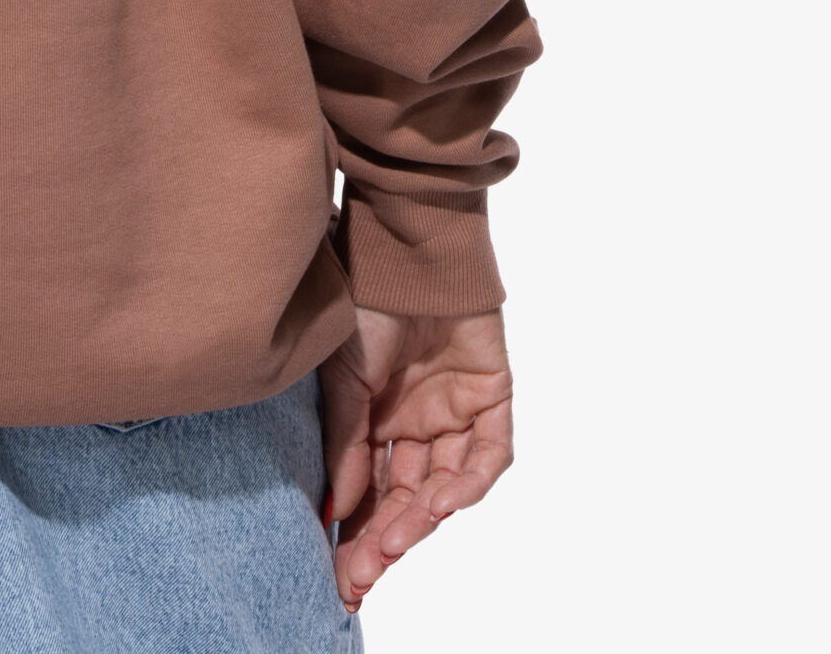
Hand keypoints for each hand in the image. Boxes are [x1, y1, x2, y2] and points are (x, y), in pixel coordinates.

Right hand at [319, 306, 512, 615]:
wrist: (405, 254)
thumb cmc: (365, 305)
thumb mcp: (345, 384)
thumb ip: (346, 447)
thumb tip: (338, 510)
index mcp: (377, 419)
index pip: (370, 489)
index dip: (359, 531)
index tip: (343, 576)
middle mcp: (417, 421)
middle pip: (407, 496)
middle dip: (388, 536)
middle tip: (368, 571)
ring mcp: (456, 412)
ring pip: (446, 485)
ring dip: (422, 516)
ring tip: (396, 539)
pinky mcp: (492, 399)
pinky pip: (488, 457)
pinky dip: (467, 484)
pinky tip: (439, 501)